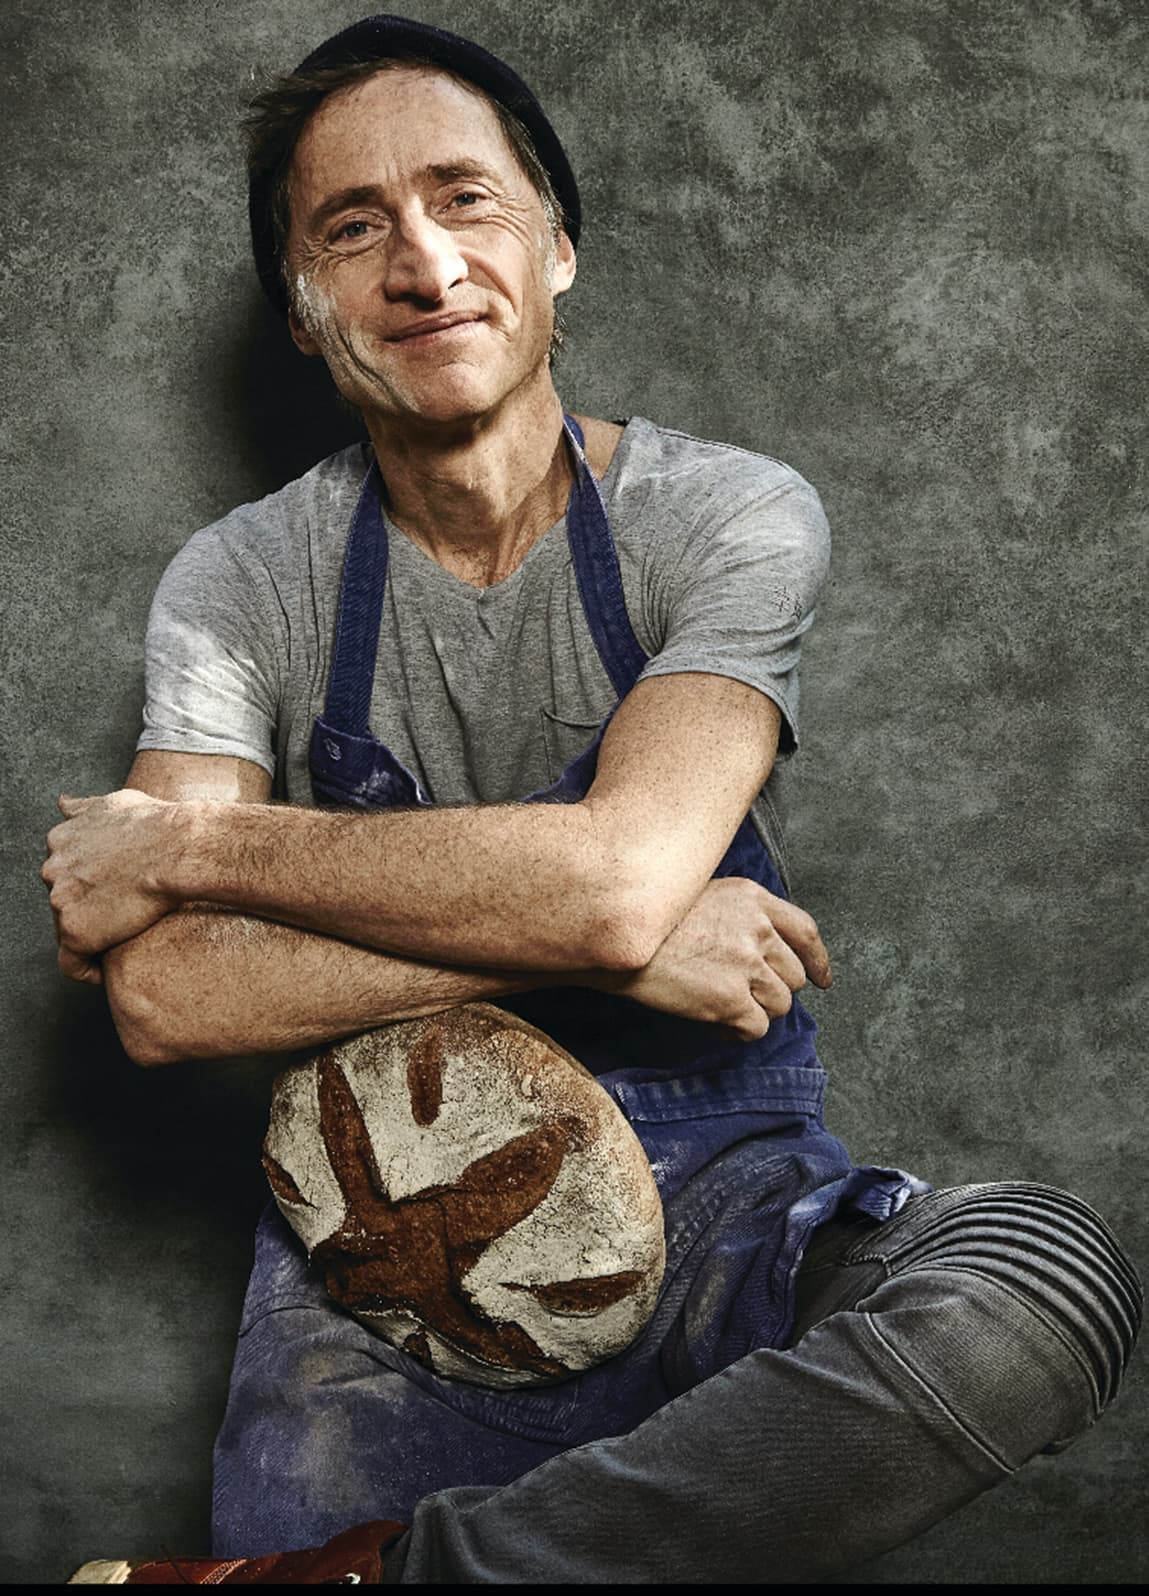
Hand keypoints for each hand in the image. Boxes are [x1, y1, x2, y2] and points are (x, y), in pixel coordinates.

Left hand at [42, 791, 179, 982]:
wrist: (180, 848)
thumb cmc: (158, 825)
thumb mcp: (115, 803)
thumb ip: (84, 807)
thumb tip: (64, 802)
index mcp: (60, 840)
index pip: (64, 873)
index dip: (87, 885)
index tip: (109, 893)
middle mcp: (52, 869)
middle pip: (63, 900)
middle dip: (87, 908)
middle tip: (123, 912)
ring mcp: (60, 901)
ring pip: (67, 929)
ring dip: (91, 934)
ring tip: (123, 937)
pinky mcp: (75, 933)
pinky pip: (71, 964)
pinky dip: (87, 971)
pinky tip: (105, 970)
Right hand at [599, 876, 831, 1039]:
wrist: (614, 939)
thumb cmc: (649, 920)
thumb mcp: (701, 894)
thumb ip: (739, 915)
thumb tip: (759, 948)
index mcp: (753, 899)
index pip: (806, 932)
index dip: (818, 961)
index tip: (822, 979)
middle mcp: (757, 929)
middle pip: (794, 976)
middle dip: (773, 989)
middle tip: (741, 992)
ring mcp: (746, 966)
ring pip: (780, 1005)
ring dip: (756, 1011)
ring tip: (721, 1005)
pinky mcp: (730, 1001)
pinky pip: (756, 1029)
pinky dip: (738, 1032)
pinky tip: (715, 1024)